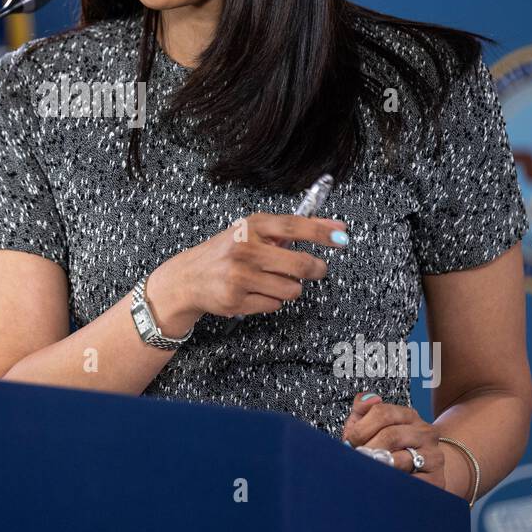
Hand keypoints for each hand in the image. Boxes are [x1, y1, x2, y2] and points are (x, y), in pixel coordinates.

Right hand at [148, 212, 349, 328]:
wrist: (188, 277)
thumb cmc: (227, 252)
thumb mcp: (254, 232)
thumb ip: (291, 230)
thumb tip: (336, 227)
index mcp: (252, 226)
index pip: (294, 226)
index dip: (322, 231)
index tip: (343, 236)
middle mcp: (245, 249)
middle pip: (300, 265)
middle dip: (315, 270)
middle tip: (317, 269)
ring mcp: (239, 276)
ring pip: (291, 290)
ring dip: (289, 288)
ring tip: (271, 280)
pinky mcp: (236, 299)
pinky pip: (274, 305)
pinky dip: (271, 300)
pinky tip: (254, 292)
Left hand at [342, 391, 445, 489]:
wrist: (424, 469)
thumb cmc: (391, 447)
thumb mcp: (373, 425)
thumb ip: (363, 408)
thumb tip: (371, 398)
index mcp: (408, 415)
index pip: (382, 412)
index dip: (361, 429)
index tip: (351, 442)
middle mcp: (425, 432)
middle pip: (390, 436)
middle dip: (368, 450)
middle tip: (357, 460)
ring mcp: (434, 455)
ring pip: (400, 460)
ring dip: (379, 467)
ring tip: (369, 471)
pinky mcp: (436, 479)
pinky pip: (412, 481)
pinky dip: (394, 484)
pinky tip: (386, 482)